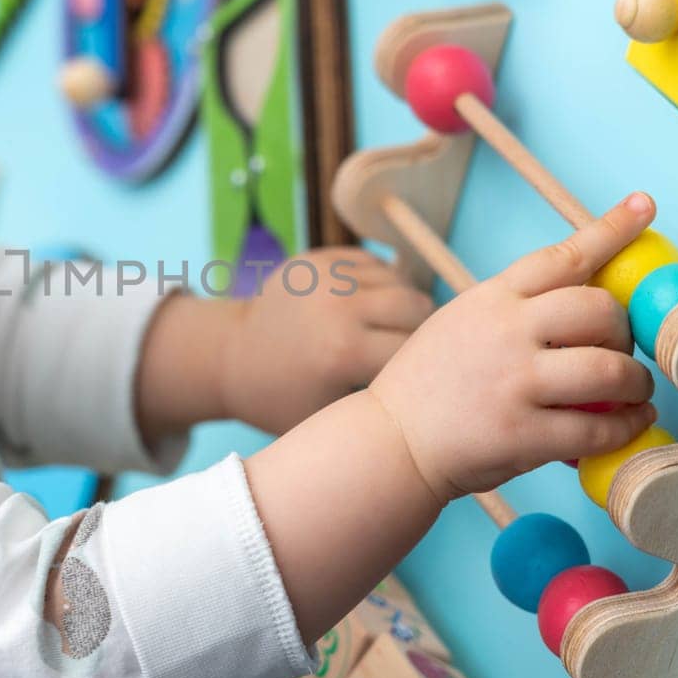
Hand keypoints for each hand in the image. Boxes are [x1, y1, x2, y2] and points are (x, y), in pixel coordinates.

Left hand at [219, 247, 433, 434]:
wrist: (233, 356)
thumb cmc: (287, 399)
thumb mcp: (335, 418)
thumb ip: (387, 401)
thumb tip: (443, 380)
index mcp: (342, 353)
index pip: (418, 350)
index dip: (430, 365)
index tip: (431, 379)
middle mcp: (337, 307)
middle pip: (416, 306)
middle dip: (425, 330)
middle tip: (421, 351)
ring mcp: (325, 277)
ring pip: (399, 280)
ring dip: (405, 304)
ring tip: (394, 329)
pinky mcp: (317, 259)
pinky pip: (374, 264)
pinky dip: (382, 283)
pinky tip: (371, 308)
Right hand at [369, 195, 659, 502]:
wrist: (390, 442)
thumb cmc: (428, 384)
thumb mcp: (460, 323)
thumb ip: (514, 310)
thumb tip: (583, 306)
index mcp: (491, 299)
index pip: (562, 256)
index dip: (611, 230)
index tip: (643, 206)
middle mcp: (505, 332)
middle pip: (600, 309)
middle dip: (626, 330)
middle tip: (622, 350)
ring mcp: (515, 383)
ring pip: (610, 370)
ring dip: (636, 382)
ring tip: (634, 392)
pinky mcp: (523, 434)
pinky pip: (598, 428)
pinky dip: (626, 427)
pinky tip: (629, 424)